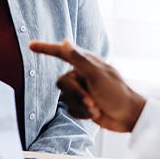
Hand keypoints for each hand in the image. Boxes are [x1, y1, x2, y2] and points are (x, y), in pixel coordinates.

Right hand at [29, 40, 145, 132]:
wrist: (129, 117)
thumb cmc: (117, 93)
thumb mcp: (96, 75)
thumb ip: (78, 59)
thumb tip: (65, 41)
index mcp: (86, 63)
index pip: (61, 53)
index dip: (45, 49)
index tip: (30, 45)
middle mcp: (82, 74)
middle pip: (62, 82)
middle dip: (76, 94)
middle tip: (92, 101)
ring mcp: (82, 89)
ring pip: (65, 98)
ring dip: (80, 105)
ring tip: (96, 108)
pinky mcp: (82, 103)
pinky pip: (70, 109)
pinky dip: (82, 113)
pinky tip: (96, 113)